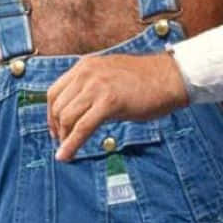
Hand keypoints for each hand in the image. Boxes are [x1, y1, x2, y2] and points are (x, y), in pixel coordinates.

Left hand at [47, 52, 187, 160]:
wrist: (171, 77)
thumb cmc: (146, 80)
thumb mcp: (110, 77)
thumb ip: (91, 89)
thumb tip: (77, 112)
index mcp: (85, 66)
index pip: (54, 92)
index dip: (51, 114)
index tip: (55, 129)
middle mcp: (86, 73)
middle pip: (58, 106)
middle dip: (57, 128)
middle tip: (62, 142)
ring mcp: (97, 86)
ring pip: (67, 117)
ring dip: (64, 138)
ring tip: (65, 150)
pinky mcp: (108, 101)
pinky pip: (82, 127)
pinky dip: (71, 144)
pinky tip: (66, 155)